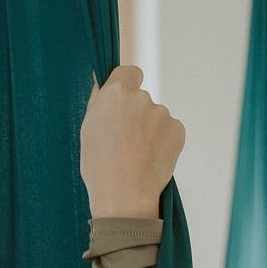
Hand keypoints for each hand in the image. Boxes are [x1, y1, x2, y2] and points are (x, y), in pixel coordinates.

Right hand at [79, 65, 184, 219]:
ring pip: (155, 117)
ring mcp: (162, 113)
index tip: (122, 102)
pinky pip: (169, 130)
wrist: (125, 195)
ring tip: (135, 155)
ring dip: (149, 130)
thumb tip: (104, 81)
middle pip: (141, 98)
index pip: (129, 72)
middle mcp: (142, 98)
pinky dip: (162, 142)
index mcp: (117, 93)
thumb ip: (100, 101)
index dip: (126, 85)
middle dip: (135, 114)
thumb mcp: (88, 128)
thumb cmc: (99, 165)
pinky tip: (150, 158)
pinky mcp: (178, 129)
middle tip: (123, 141)